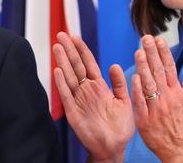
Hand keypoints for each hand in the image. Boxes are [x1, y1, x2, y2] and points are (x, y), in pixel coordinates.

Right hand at [53, 32, 133, 162]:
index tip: (75, 37)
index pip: (88, 63)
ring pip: (69, 76)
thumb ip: (119, 83)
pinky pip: (66, 95)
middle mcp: (87, 90)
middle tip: (61, 35)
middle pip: (76, 66)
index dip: (82, 50)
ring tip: (57, 47)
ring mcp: (78, 100)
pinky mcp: (73, 112)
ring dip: (63, 62)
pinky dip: (62, 83)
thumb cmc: (120, 127)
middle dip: (68, 50)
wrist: (112, 148)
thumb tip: (114, 65)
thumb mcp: (124, 101)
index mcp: (99, 86)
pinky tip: (57, 70)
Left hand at [131, 35, 182, 162]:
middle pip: (158, 72)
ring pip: (149, 84)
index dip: (164, 52)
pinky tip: (134, 77)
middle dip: (152, 54)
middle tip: (145, 39)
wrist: (178, 146)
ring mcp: (156, 108)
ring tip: (138, 51)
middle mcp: (167, 97)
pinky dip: (138, 90)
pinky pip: (141, 102)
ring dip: (144, 67)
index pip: (170, 67)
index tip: (158, 38)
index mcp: (177, 91)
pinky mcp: (145, 118)